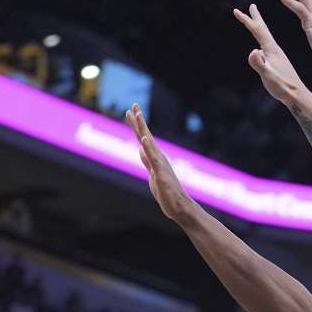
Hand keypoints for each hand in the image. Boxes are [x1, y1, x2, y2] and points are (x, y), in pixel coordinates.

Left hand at [125, 104, 199, 222]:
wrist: (178, 206)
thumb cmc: (167, 192)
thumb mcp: (152, 172)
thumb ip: (147, 160)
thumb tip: (140, 148)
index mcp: (154, 157)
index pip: (144, 138)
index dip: (138, 125)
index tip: (132, 110)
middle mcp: (158, 157)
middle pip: (146, 136)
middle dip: (139, 121)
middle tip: (134, 105)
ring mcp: (160, 165)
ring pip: (150, 144)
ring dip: (143, 129)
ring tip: (138, 115)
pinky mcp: (161, 174)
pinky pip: (153, 160)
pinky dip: (149, 149)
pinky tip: (144, 140)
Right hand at [233, 4, 311, 104]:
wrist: (297, 94)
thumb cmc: (282, 86)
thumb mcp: (268, 76)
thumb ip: (259, 64)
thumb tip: (253, 51)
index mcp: (272, 50)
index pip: (258, 31)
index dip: (247, 20)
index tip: (237, 10)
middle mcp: (275, 50)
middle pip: (263, 30)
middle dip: (256, 18)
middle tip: (252, 6)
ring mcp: (277, 56)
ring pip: (265, 38)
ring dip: (259, 29)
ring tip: (256, 26)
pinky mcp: (278, 63)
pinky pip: (267, 48)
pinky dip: (262, 43)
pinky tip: (261, 50)